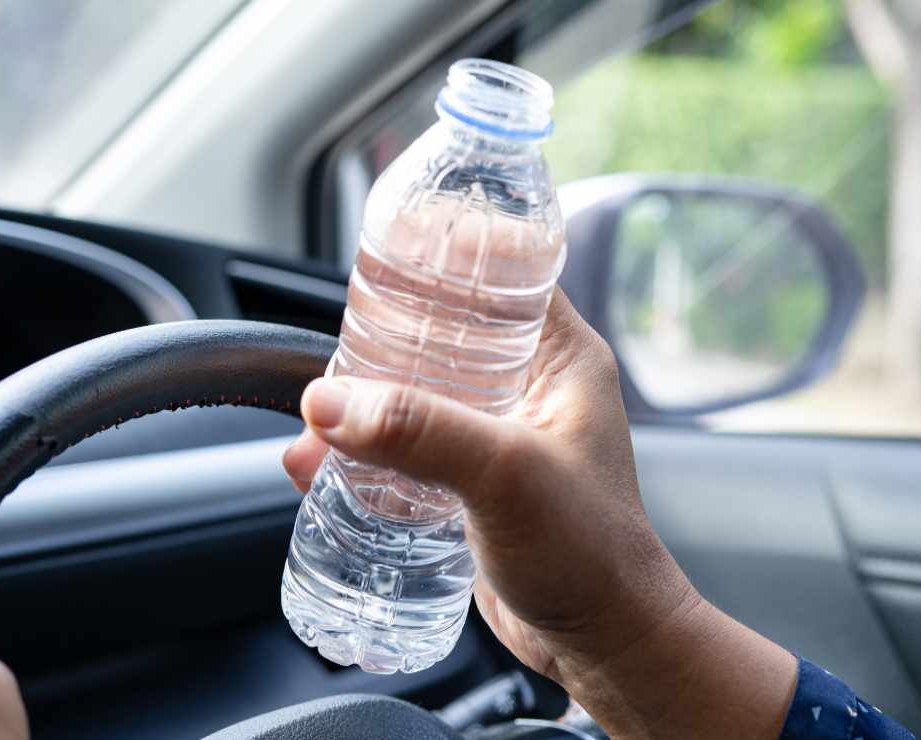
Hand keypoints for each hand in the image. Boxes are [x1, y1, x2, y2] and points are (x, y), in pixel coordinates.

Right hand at [283, 289, 796, 738]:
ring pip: (414, 392)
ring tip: (318, 426)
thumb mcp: (507, 474)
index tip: (386, 255)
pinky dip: (363, 453)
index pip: (501, 272)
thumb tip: (330, 404)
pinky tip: (322, 469)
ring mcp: (497, 436)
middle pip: (440, 331)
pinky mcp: (470, 483)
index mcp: (559, 356)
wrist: (602, 642)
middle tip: (334, 349)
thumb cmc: (591, 553)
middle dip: (381, 338)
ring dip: (361, 403)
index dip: (445, 253)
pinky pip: (406, 449)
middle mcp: (528, 386)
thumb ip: (419, 432)